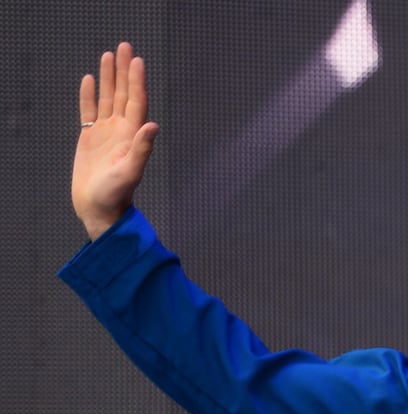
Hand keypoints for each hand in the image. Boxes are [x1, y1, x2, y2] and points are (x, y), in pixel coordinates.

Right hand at [73, 42, 158, 239]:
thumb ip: (142, 149)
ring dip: (109, 77)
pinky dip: (89, 95)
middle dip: (124, 70)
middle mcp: (121, 131)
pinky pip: (89, 111)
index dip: (137, 80)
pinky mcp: (90, 138)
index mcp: (132, 135)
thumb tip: (152, 125)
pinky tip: (90, 80)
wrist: (100, 208)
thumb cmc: (117, 194)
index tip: (137, 60)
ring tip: (109, 55)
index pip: (136, 101)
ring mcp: (106, 133)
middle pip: (123, 94)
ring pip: (107, 98)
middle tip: (125, 45)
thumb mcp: (130, 171)